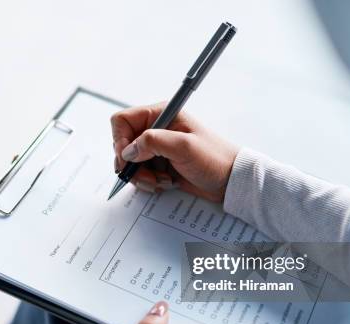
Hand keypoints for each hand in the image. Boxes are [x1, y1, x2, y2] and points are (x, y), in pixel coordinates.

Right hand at [111, 103, 238, 202]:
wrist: (230, 180)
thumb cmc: (214, 158)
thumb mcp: (184, 146)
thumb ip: (153, 143)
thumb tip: (128, 151)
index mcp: (161, 114)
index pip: (123, 120)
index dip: (120, 140)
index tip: (126, 158)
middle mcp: (156, 129)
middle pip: (123, 145)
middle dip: (131, 164)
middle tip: (146, 175)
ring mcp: (157, 148)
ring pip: (130, 162)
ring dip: (141, 176)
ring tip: (160, 181)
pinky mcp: (160, 164)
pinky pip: (141, 173)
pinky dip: (148, 182)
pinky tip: (165, 183)